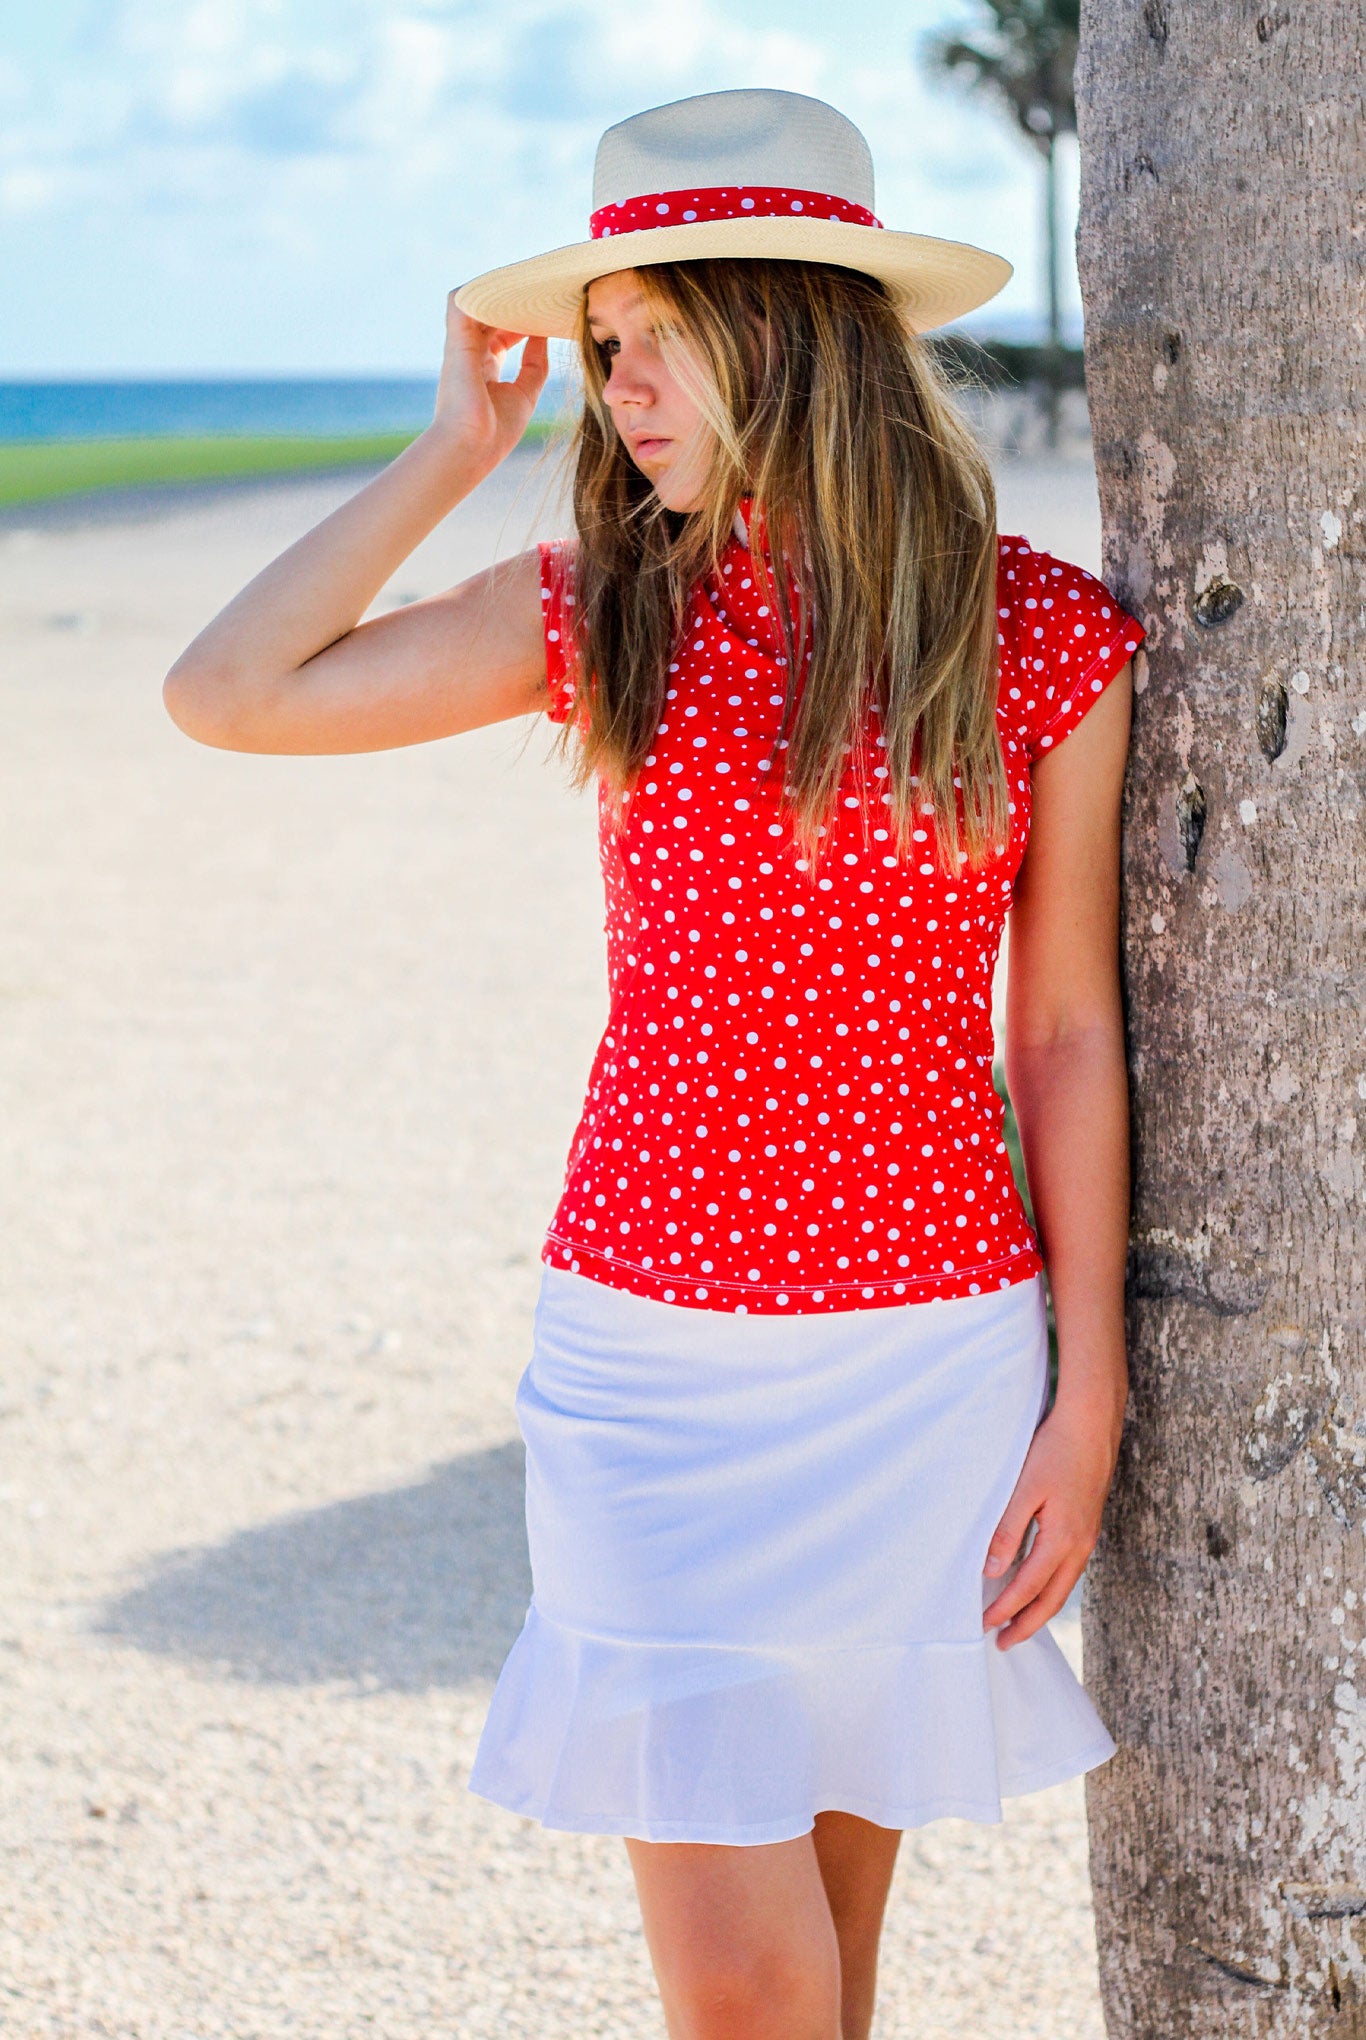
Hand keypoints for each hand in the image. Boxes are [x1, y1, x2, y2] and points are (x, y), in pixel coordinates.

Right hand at [431, 292, 549, 471]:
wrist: (471, 448)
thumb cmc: (495, 432)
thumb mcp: (525, 393)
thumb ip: (535, 364)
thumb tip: (544, 335)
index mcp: (484, 368)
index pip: (502, 332)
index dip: (522, 319)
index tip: (545, 309)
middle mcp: (470, 353)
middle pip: (490, 313)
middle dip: (513, 299)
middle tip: (541, 288)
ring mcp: (461, 345)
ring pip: (476, 301)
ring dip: (497, 289)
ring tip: (526, 280)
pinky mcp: (456, 339)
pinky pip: (462, 300)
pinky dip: (478, 287)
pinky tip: (504, 282)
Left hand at [981, 1398, 1119, 1649]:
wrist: (1092, 1424)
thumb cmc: (1055, 1450)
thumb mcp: (1024, 1488)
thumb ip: (1007, 1531)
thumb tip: (991, 1571)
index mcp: (1062, 1539)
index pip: (1027, 1587)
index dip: (1005, 1609)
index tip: (984, 1626)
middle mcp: (1080, 1546)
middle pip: (1051, 1599)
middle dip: (1026, 1624)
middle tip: (1003, 1643)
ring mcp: (1087, 1538)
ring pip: (1063, 1587)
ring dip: (1039, 1609)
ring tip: (1018, 1624)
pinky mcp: (1087, 1527)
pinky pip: (1069, 1571)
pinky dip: (1051, 1587)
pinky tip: (1038, 1586)